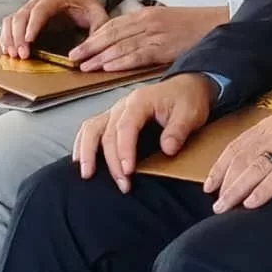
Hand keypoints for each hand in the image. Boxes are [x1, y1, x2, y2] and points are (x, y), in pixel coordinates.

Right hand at [0, 0, 108, 58]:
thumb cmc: (85, 3)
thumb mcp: (97, 13)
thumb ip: (99, 27)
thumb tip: (94, 47)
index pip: (40, 10)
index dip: (33, 25)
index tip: (29, 42)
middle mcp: (38, 0)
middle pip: (21, 15)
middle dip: (19, 36)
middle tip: (22, 55)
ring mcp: (29, 7)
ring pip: (12, 19)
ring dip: (9, 37)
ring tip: (12, 55)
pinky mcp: (25, 16)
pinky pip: (10, 24)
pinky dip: (6, 36)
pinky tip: (8, 50)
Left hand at [70, 5, 228, 72]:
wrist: (218, 24)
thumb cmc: (192, 26)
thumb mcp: (164, 22)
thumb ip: (145, 31)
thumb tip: (127, 45)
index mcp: (145, 15)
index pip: (113, 25)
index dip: (94, 37)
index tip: (78, 47)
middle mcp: (146, 21)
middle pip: (112, 34)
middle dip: (90, 46)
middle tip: (72, 58)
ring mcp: (155, 33)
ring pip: (121, 45)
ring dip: (100, 56)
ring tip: (84, 65)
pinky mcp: (164, 46)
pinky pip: (139, 54)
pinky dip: (121, 61)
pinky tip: (108, 67)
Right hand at [72, 73, 214, 191]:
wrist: (186, 86)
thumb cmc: (187, 100)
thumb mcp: (190, 113)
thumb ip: (178, 130)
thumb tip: (167, 149)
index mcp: (140, 101)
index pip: (126, 126)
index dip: (124, 150)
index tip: (129, 172)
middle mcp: (122, 104)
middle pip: (108, 133)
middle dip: (112, 161)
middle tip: (123, 186)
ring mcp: (115, 111)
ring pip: (92, 128)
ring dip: (88, 152)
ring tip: (88, 175)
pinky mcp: (113, 118)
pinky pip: (91, 128)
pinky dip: (82, 144)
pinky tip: (80, 161)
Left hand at [204, 97, 271, 213]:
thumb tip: (261, 160)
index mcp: (271, 125)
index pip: (237, 145)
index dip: (221, 166)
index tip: (209, 183)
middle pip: (241, 158)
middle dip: (224, 182)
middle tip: (214, 203)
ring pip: (255, 168)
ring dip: (236, 189)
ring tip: (224, 207)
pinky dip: (263, 190)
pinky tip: (252, 203)